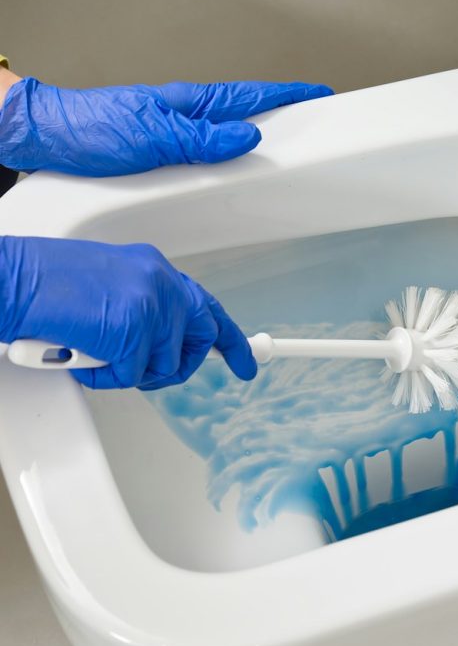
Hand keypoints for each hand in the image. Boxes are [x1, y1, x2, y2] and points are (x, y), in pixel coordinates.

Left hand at [0, 76, 331, 176]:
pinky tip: (230, 169)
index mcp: (190, 104)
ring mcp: (175, 133)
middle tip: (314, 122)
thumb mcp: (154, 136)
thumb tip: (247, 136)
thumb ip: (203, 138)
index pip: (251, 96)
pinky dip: (226, 158)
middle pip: (245, 114)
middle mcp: (186, 116)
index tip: (319, 93)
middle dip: (282, 116)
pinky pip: (206, 154)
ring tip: (282, 149)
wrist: (46, 138)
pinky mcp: (162, 152)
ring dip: (255, 139)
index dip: (288, 95)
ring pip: (226, 135)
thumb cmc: (90, 129)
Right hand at [0, 236, 255, 389]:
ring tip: (92, 351)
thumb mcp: (107, 289)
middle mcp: (161, 281)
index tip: (245, 358)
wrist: (13, 281)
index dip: (227, 335)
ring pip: (164, 365)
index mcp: (153, 268)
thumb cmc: (45, 287)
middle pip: (203, 336)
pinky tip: (80, 355)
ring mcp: (152, 305)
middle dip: (182, 365)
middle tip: (153, 374)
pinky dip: (103, 377)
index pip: (204, 304)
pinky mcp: (136, 330)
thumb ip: (140, 308)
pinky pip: (132, 376)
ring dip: (127, 371)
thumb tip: (160, 343)